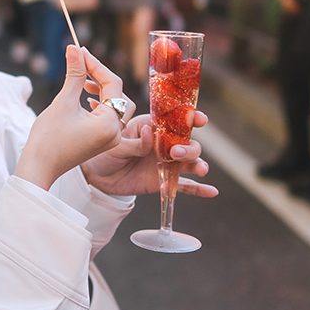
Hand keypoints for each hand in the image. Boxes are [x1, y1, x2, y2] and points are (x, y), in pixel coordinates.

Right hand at [15, 45, 126, 190]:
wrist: (39, 167)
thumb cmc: (48, 139)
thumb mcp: (63, 102)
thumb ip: (74, 74)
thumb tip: (74, 49)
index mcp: (109, 124)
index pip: (113, 84)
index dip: (96, 64)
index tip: (79, 51)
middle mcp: (115, 132)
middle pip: (118, 94)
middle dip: (101, 76)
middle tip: (82, 62)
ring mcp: (110, 139)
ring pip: (116, 105)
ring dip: (102, 89)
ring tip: (82, 80)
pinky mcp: (102, 141)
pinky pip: (109, 116)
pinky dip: (100, 102)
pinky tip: (84, 96)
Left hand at [80, 112, 218, 199]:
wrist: (97, 176)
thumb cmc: (105, 151)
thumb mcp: (116, 143)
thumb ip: (134, 141)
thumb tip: (149, 135)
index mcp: (152, 126)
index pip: (174, 119)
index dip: (189, 117)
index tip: (198, 119)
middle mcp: (164, 142)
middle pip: (187, 141)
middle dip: (189, 146)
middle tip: (177, 152)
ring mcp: (166, 162)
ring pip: (189, 161)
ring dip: (197, 163)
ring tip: (199, 170)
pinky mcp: (164, 181)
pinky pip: (184, 185)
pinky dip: (199, 189)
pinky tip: (211, 192)